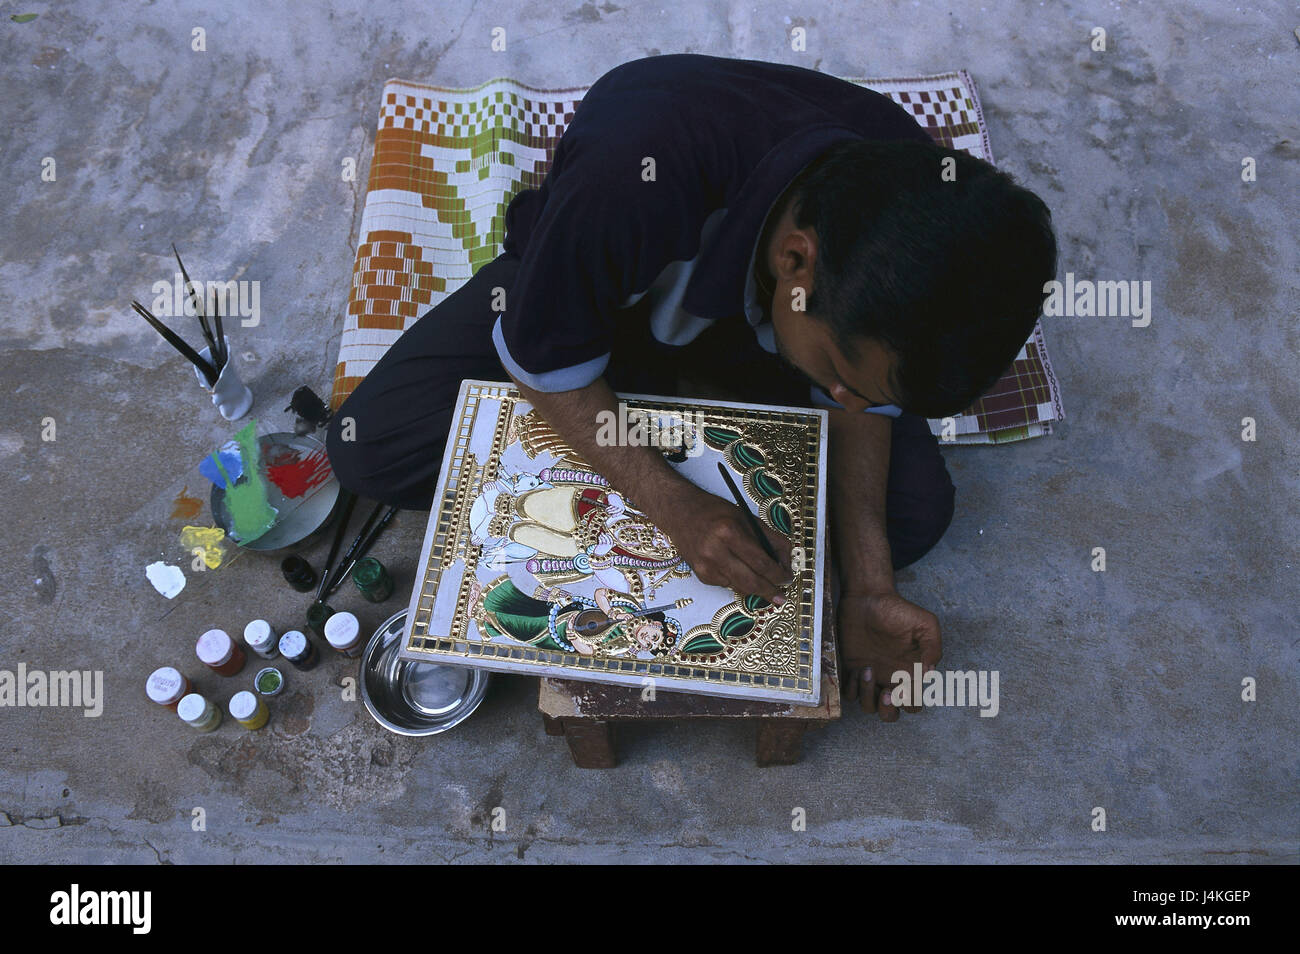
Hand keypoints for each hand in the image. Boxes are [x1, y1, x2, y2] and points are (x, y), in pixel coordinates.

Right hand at [657, 484, 792, 603]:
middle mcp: (715, 551)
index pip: (761, 562)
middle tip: (781, 595)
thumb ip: (770, 538)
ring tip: (764, 583)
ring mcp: (705, 565)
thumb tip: (787, 560)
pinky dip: (737, 580)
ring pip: (739, 587)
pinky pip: (727, 584)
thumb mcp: (746, 517)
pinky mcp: (700, 574)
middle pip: (750, 581)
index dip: (778, 574)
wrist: (679, 512)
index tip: (787, 577)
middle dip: (769, 590)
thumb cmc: (714, 512)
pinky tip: (737, 568)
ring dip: (755, 587)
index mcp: (729, 532)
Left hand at [839, 591, 941, 721]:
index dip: (909, 703)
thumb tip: (930, 673)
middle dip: (888, 711)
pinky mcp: (851, 670)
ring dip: (869, 696)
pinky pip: (850, 695)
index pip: (913, 704)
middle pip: (890, 715)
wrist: (868, 597)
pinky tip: (857, 669)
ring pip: (869, 708)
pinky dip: (853, 689)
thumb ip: (933, 647)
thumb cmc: (899, 610)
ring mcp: (870, 677)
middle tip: (886, 691)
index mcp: (909, 674)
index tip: (904, 687)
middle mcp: (890, 680)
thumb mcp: (925, 623)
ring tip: (868, 670)